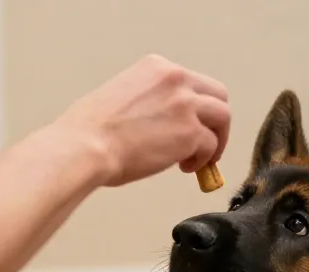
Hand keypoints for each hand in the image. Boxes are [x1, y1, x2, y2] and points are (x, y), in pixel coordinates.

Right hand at [55, 54, 230, 186]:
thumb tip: (163, 124)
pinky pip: (211, 145)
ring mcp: (185, 104)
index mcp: (156, 67)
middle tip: (206, 142)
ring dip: (215, 140)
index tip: (186, 124)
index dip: (194, 107)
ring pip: (222, 117)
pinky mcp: (190, 132)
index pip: (191, 82)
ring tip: (199, 159)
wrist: (86, 146)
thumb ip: (149, 101)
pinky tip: (186, 168)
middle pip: (217, 95)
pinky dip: (204, 159)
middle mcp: (175, 79)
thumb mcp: (121, 96)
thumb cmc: (90, 130)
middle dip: (215, 120)